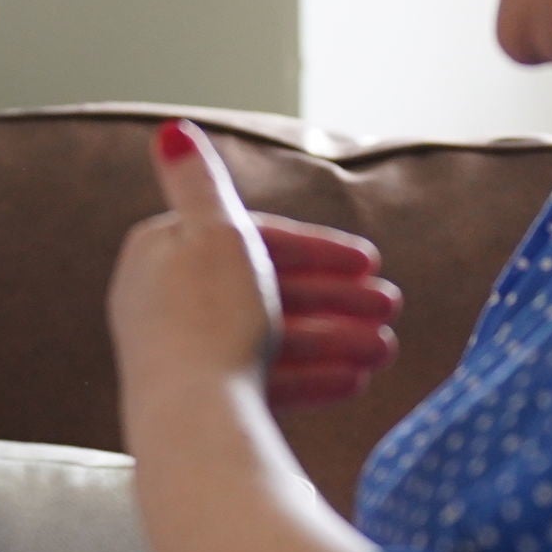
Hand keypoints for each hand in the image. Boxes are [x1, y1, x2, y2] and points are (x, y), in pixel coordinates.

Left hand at [109, 121, 397, 410]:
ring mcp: (180, 355)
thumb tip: (170, 128)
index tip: (370, 263)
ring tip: (386, 350)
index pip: (249, 238)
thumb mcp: (217, 233)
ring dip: (333, 339)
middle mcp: (164, 302)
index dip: (314, 248)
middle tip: (391, 307)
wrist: (193, 424)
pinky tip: (356, 380)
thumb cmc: (210, 319)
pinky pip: (260, 380)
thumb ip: (201, 181)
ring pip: (269, 338)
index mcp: (160, 251)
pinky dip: (308, 375)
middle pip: (262, 290)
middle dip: (333, 299)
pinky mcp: (199, 402)